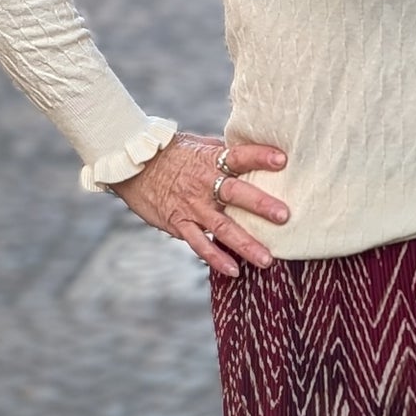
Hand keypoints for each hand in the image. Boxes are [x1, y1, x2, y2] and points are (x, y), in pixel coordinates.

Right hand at [111, 132, 288, 277]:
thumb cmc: (170, 153)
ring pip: (222, 227)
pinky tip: (234, 271)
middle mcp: (204, 183)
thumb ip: (224, 152)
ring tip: (267, 259)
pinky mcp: (179, 224)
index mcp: (210, 160)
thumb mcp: (198, 145)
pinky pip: (199, 244)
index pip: (238, 155)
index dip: (259, 156)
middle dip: (260, 204)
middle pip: (234, 193)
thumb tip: (254, 152)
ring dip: (245, 243)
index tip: (282, 160)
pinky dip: (216, 258)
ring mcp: (191, 206)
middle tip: (284, 216)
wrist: (132, 165)